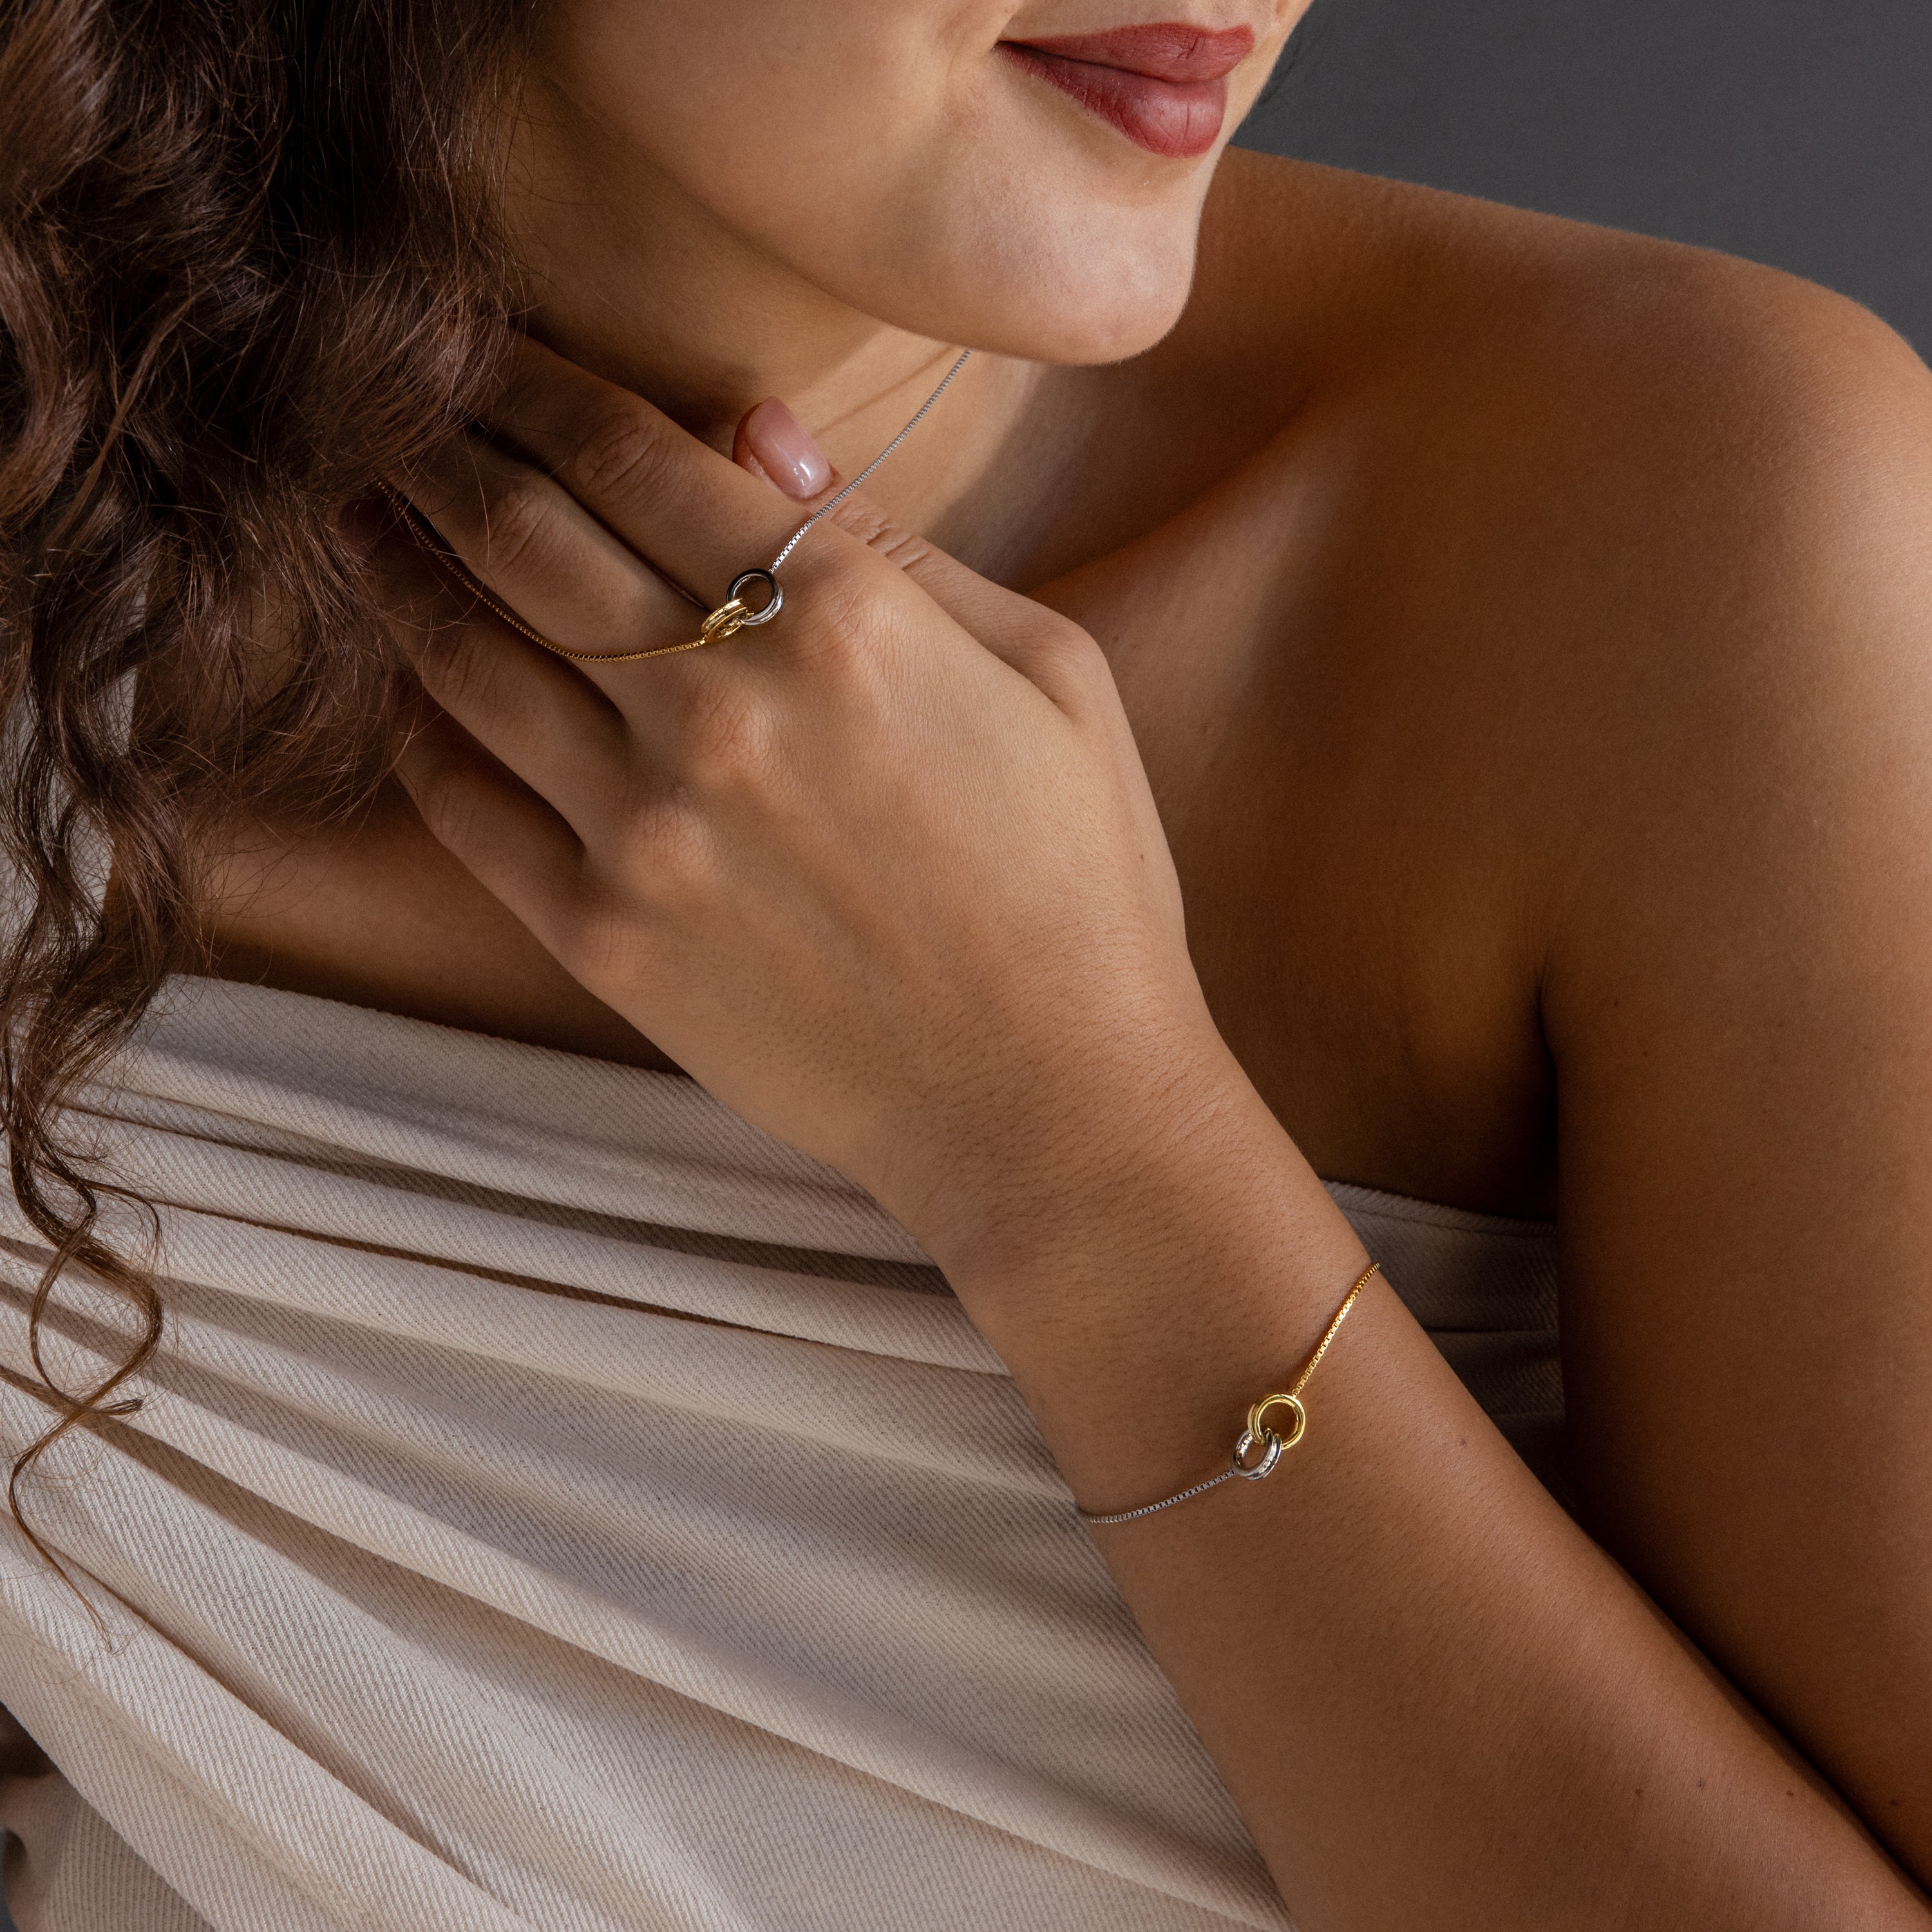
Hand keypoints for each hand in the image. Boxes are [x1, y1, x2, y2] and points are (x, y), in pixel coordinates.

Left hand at [383, 338, 1241, 1270]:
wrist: (1051, 1103)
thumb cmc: (1081, 883)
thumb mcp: (1048, 674)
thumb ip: (894, 546)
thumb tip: (752, 429)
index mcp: (844, 620)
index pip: (631, 453)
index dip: (533, 383)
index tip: (482, 351)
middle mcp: (723, 709)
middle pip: (522, 535)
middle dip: (439, 451)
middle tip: (389, 410)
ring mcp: (648, 831)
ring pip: (467, 660)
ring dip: (398, 571)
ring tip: (358, 519)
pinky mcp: (606, 940)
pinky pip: (465, 809)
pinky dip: (417, 732)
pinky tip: (405, 688)